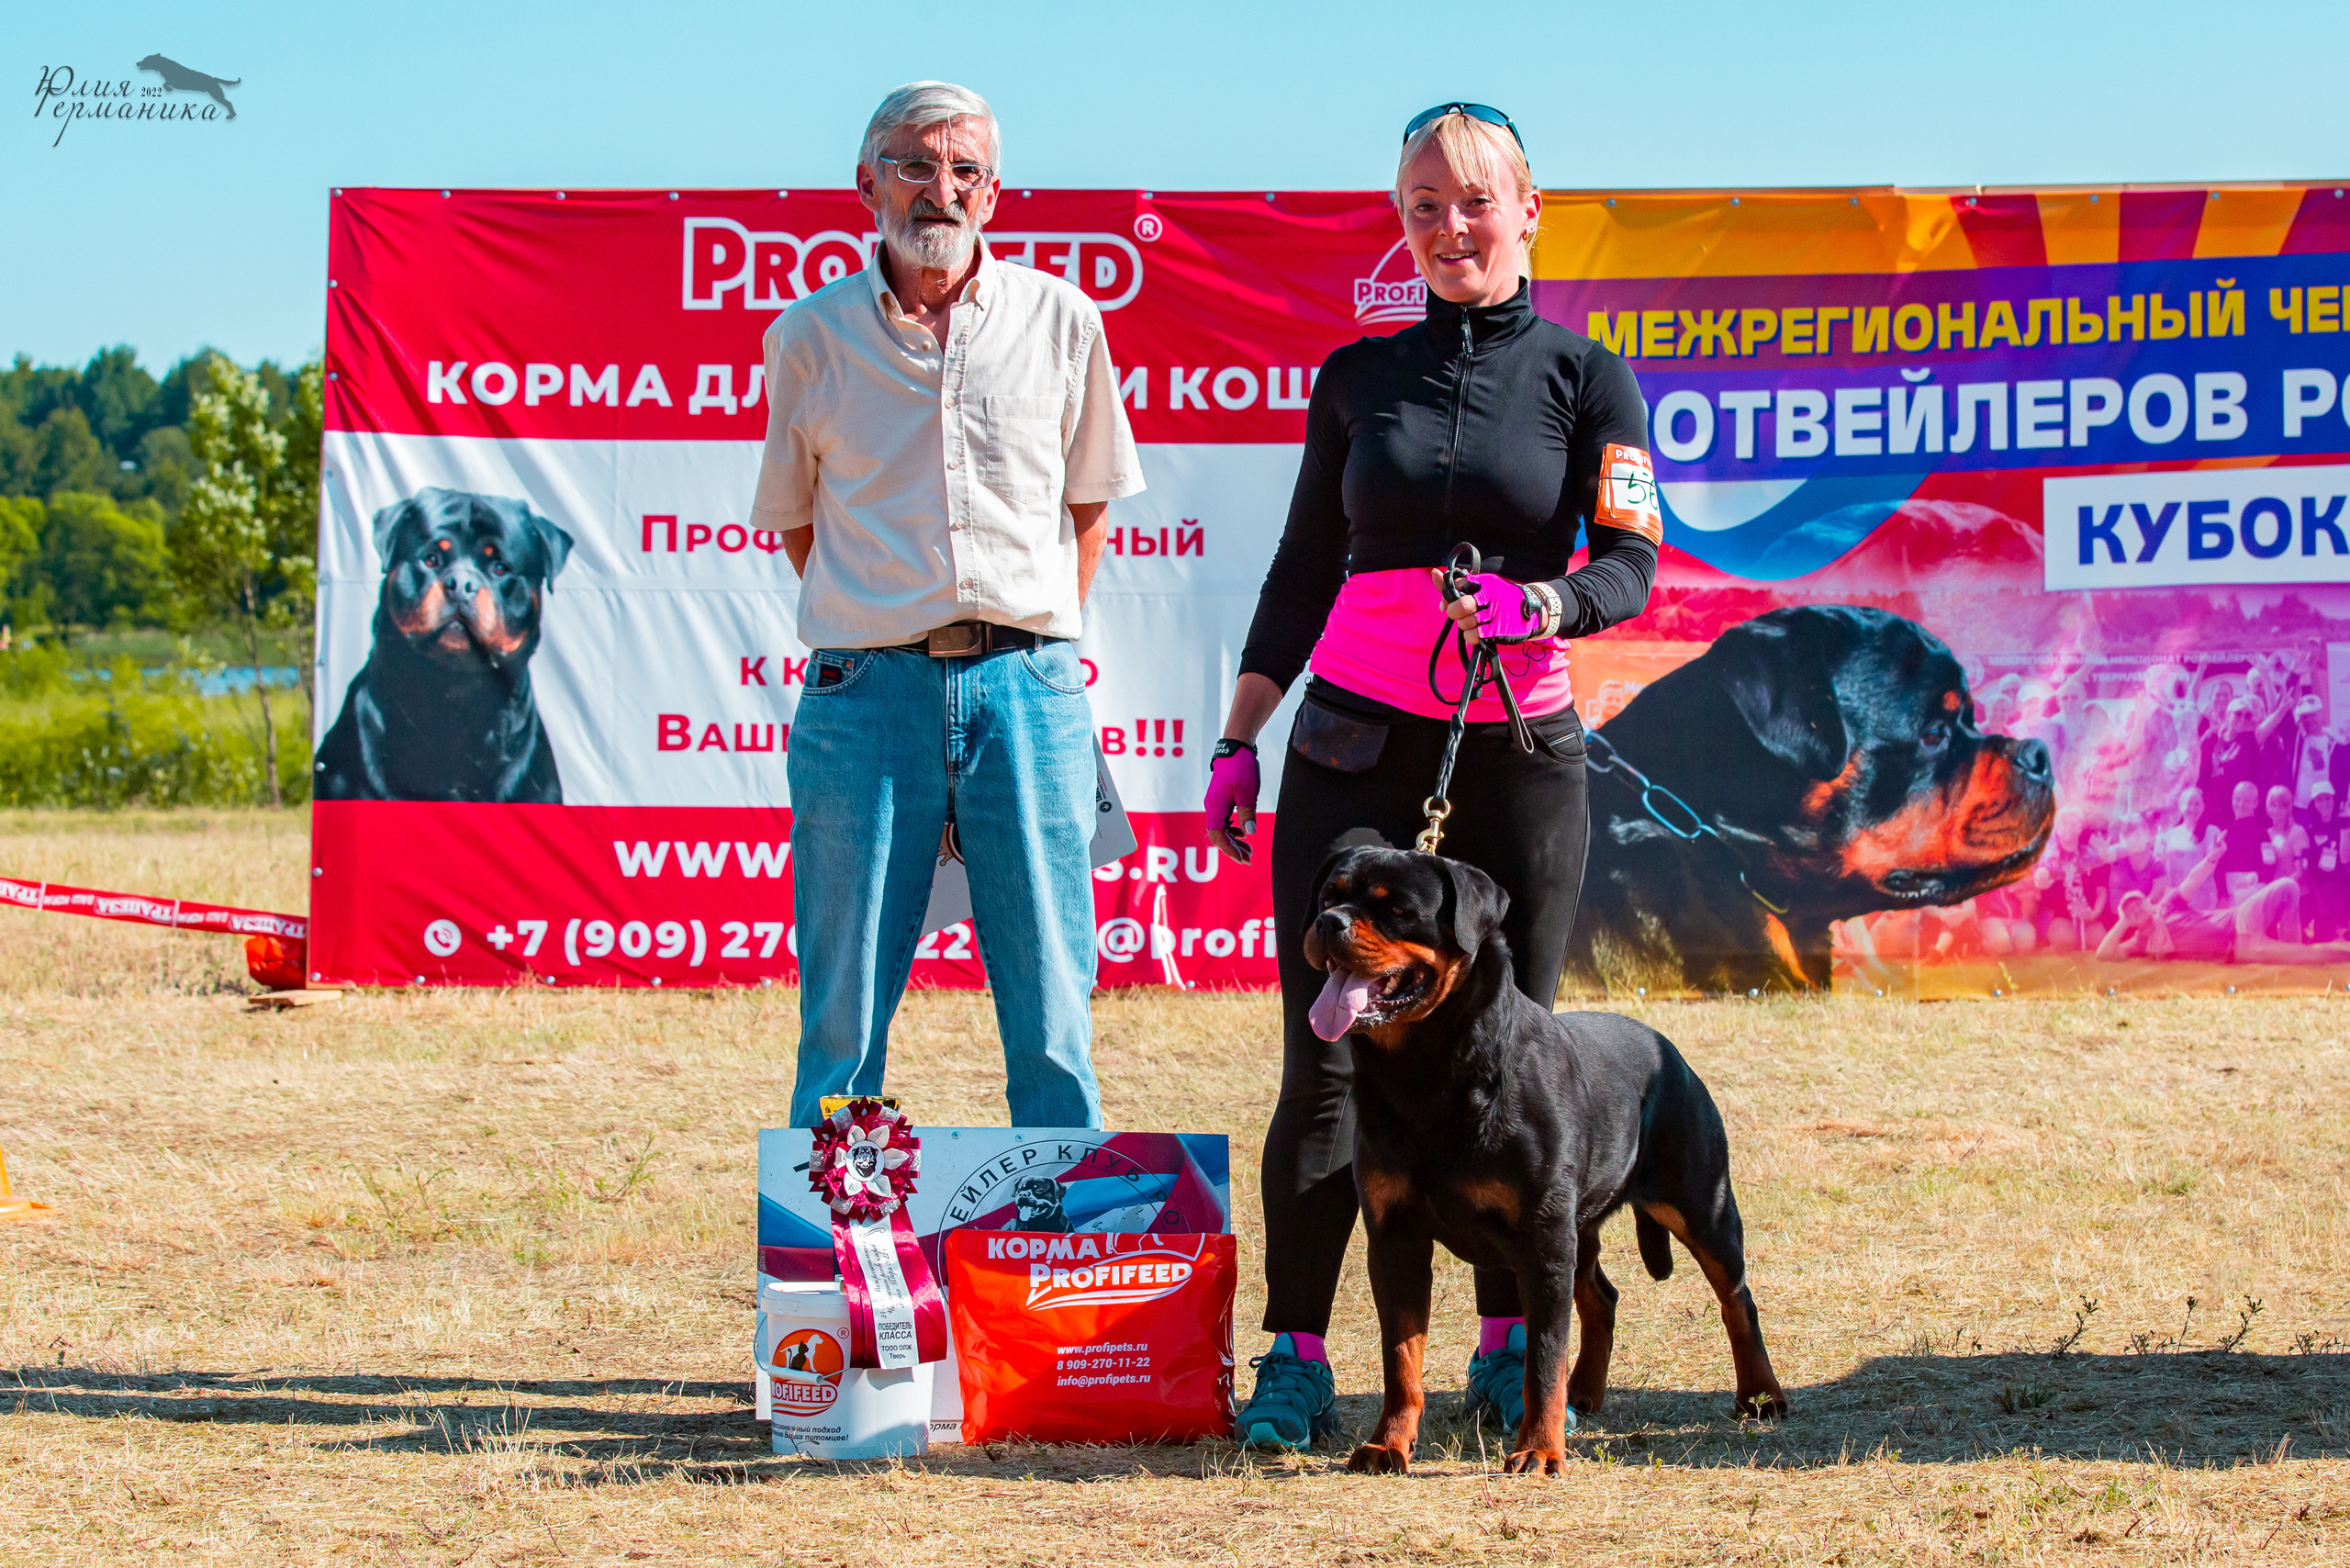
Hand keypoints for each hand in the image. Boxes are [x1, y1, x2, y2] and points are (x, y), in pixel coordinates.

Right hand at [1204, 744, 1259, 864]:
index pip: (1217, 836)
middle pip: (1217, 836)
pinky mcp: (1220, 800)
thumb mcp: (1247, 790)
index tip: (1242, 859)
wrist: (1234, 748)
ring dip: (1233, 841)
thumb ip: (1247, 811)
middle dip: (1232, 849)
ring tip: (1249, 850)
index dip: (1229, 849)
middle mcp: (1212, 807)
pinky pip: (1223, 821)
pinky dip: (1232, 830)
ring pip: (1220, 829)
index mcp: (1216, 806)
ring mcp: (1215, 804)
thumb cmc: (1240, 767)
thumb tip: (1250, 832)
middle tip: (1248, 859)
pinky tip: (1243, 833)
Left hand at [1429, 569, 1541, 643]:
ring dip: (1464, 624)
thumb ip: (1457, 582)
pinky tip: (1476, 632)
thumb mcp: (1482, 584)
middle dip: (1454, 612)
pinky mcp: (1496, 631)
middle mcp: (1489, 596)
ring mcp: (1493, 614)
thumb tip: (1434, 575)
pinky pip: (1472, 636)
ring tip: (1472, 622)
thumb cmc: (1500, 597)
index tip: (1449, 602)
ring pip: (1465, 623)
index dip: (1448, 596)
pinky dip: (1470, 636)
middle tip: (1458, 614)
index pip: (1456, 585)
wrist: (1530, 610)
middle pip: (1461, 605)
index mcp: (1484, 582)